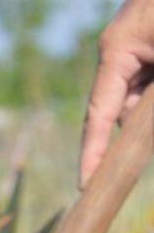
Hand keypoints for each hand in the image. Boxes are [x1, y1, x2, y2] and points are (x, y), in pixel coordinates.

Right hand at [80, 0, 153, 187]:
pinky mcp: (146, 49)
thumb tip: (143, 129)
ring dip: (148, 111)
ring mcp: (132, 53)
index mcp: (115, 53)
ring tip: (153, 77)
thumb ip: (151, 98)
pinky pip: (146, 85)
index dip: (92, 152)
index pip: (98, 114)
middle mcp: (117, 56)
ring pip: (137, 100)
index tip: (86, 183)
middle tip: (145, 139)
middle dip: (139, 128)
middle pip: (121, 110)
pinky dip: (149, 100)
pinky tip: (152, 85)